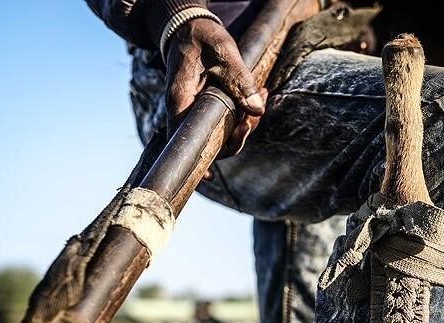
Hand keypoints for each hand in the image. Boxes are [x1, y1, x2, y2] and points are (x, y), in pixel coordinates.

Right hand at [164, 18, 266, 170]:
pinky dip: (244, 113)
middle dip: (237, 137)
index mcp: (180, 98)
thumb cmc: (202, 37)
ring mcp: (195, 110)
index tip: (210, 177)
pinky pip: (226, 120)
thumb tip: (256, 110)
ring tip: (264, 95)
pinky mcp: (206, 106)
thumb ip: (239, 80)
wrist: (190, 25)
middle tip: (254, 117)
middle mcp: (184, 109)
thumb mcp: (223, 52)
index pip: (182, 138)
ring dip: (245, 123)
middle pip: (209, 141)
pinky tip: (260, 95)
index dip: (197, 160)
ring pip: (221, 132)